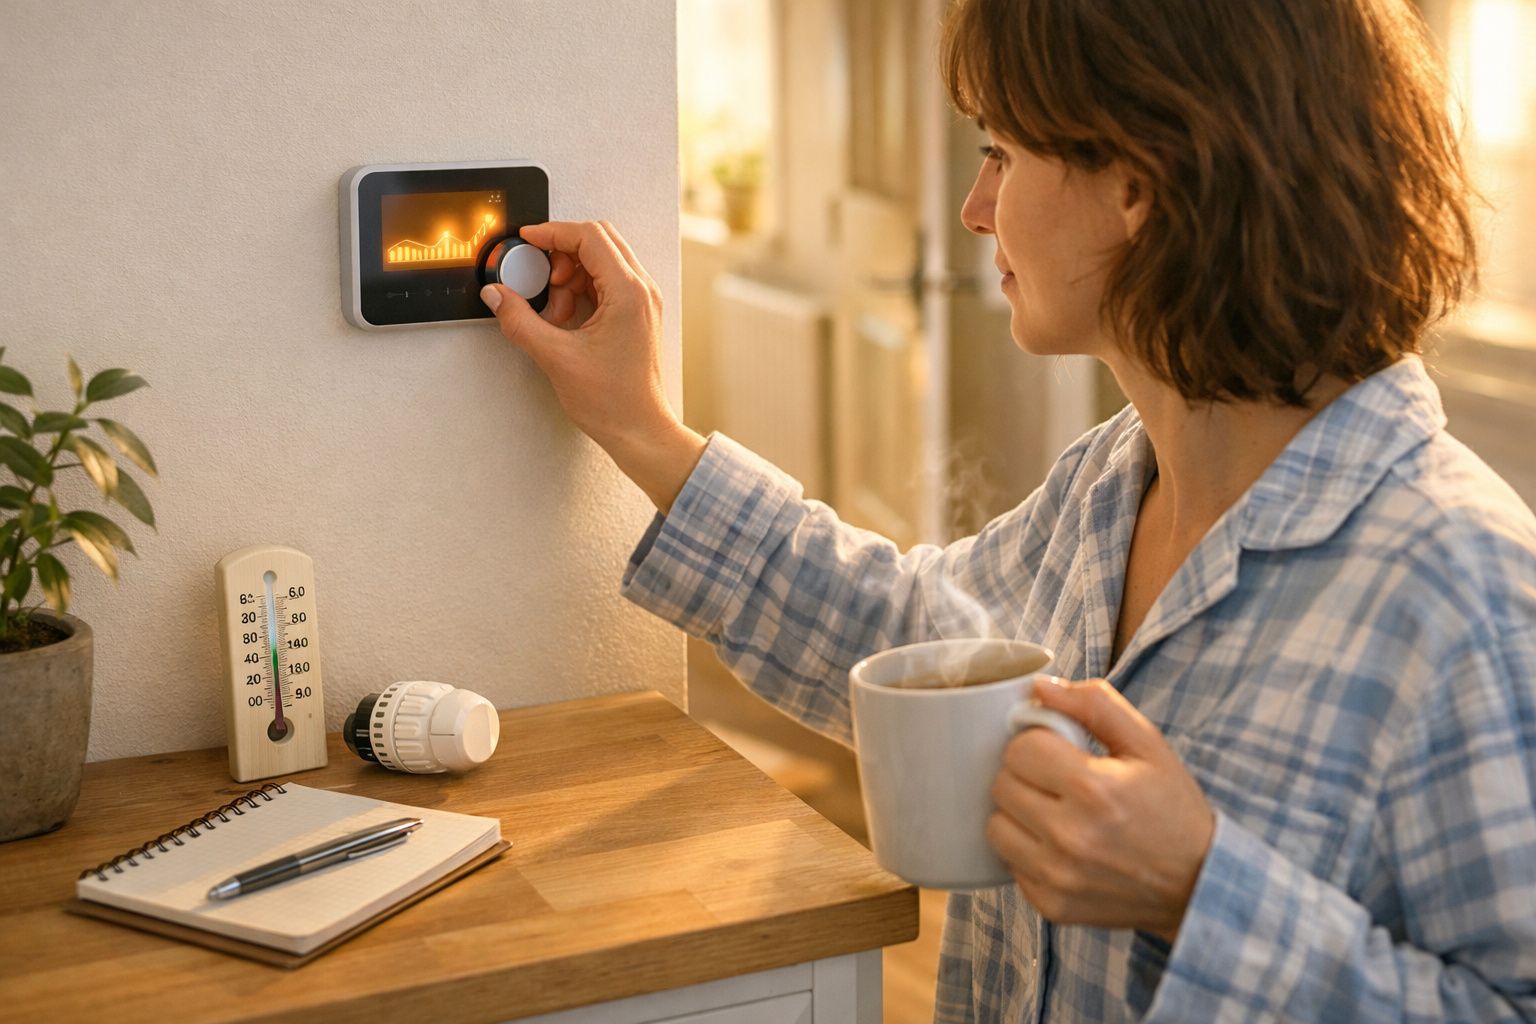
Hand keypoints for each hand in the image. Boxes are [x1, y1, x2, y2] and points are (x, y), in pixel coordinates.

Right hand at [481, 221, 704, 511]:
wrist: (640, 431)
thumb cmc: (614, 402)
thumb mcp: (556, 358)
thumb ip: (520, 321)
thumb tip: (497, 295)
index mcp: (628, 293)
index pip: (589, 237)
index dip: (552, 232)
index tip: (526, 240)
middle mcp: (641, 291)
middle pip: (598, 240)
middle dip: (561, 252)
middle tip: (538, 276)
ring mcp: (641, 302)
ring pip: (602, 261)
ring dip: (570, 274)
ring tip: (553, 311)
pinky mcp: (636, 315)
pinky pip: (606, 283)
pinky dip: (581, 290)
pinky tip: (564, 319)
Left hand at [986, 678, 1214, 943]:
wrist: (1199, 884)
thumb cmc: (1172, 808)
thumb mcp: (1147, 743)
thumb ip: (1094, 704)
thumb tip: (1039, 686)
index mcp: (1092, 789)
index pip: (1019, 749)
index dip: (1037, 743)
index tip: (1060, 752)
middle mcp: (1069, 836)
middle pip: (1002, 785)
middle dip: (1026, 775)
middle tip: (1059, 781)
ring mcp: (1057, 876)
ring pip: (996, 826)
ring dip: (1018, 814)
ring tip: (1055, 812)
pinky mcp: (1051, 906)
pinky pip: (1010, 863)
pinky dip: (1027, 851)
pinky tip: (1059, 846)